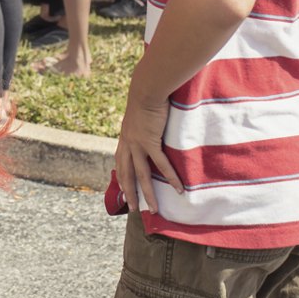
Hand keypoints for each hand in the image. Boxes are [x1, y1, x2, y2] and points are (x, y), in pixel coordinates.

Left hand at [114, 90, 182, 214]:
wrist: (147, 88)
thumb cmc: (146, 96)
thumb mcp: (139, 113)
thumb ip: (141, 122)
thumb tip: (149, 124)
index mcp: (125, 138)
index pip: (120, 163)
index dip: (121, 178)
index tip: (122, 190)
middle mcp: (128, 144)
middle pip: (127, 174)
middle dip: (129, 193)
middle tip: (133, 209)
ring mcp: (138, 144)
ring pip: (142, 175)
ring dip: (148, 194)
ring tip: (154, 209)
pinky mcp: (151, 141)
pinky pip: (161, 164)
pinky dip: (170, 177)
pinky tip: (178, 188)